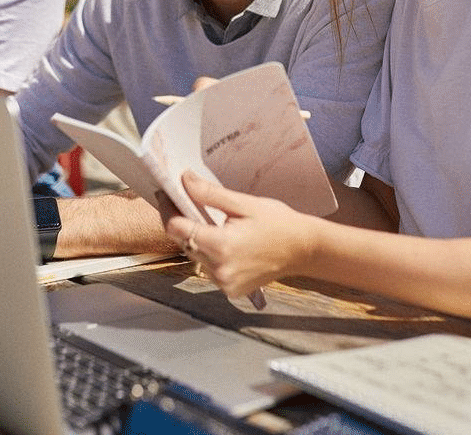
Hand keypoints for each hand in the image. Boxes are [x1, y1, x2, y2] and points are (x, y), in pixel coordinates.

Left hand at [165, 171, 312, 298]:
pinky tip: (224, 243)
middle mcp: (219, 269)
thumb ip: (210, 194)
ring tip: (210, 223)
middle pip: (183, 242)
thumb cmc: (278, 223)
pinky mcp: (230, 290)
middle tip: (185, 202)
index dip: (168, 209)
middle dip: (182, 222)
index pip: (177, 228)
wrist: (304, 250)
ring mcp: (224, 283)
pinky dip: (210, 255)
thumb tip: (184, 180)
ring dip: (196, 240)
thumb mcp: (244, 203)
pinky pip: (209, 269)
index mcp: (221, 246)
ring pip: (194, 256)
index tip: (166, 194)